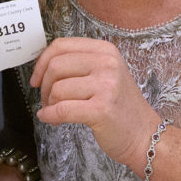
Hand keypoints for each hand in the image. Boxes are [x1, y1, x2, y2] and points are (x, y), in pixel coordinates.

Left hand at [31, 37, 160, 168]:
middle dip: (44, 86)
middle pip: (55, 66)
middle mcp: (107, 63)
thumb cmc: (119, 106)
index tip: (36, 78)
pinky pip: (62, 110)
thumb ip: (79, 64)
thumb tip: (42, 65)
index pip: (61, 45)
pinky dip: (50, 116)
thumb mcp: (105, 73)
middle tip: (47, 100)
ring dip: (49, 104)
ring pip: (57, 89)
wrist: (144, 134)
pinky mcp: (102, 109)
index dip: (41, 62)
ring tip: (55, 112)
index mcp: (105, 50)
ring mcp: (106, 86)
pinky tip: (49, 119)